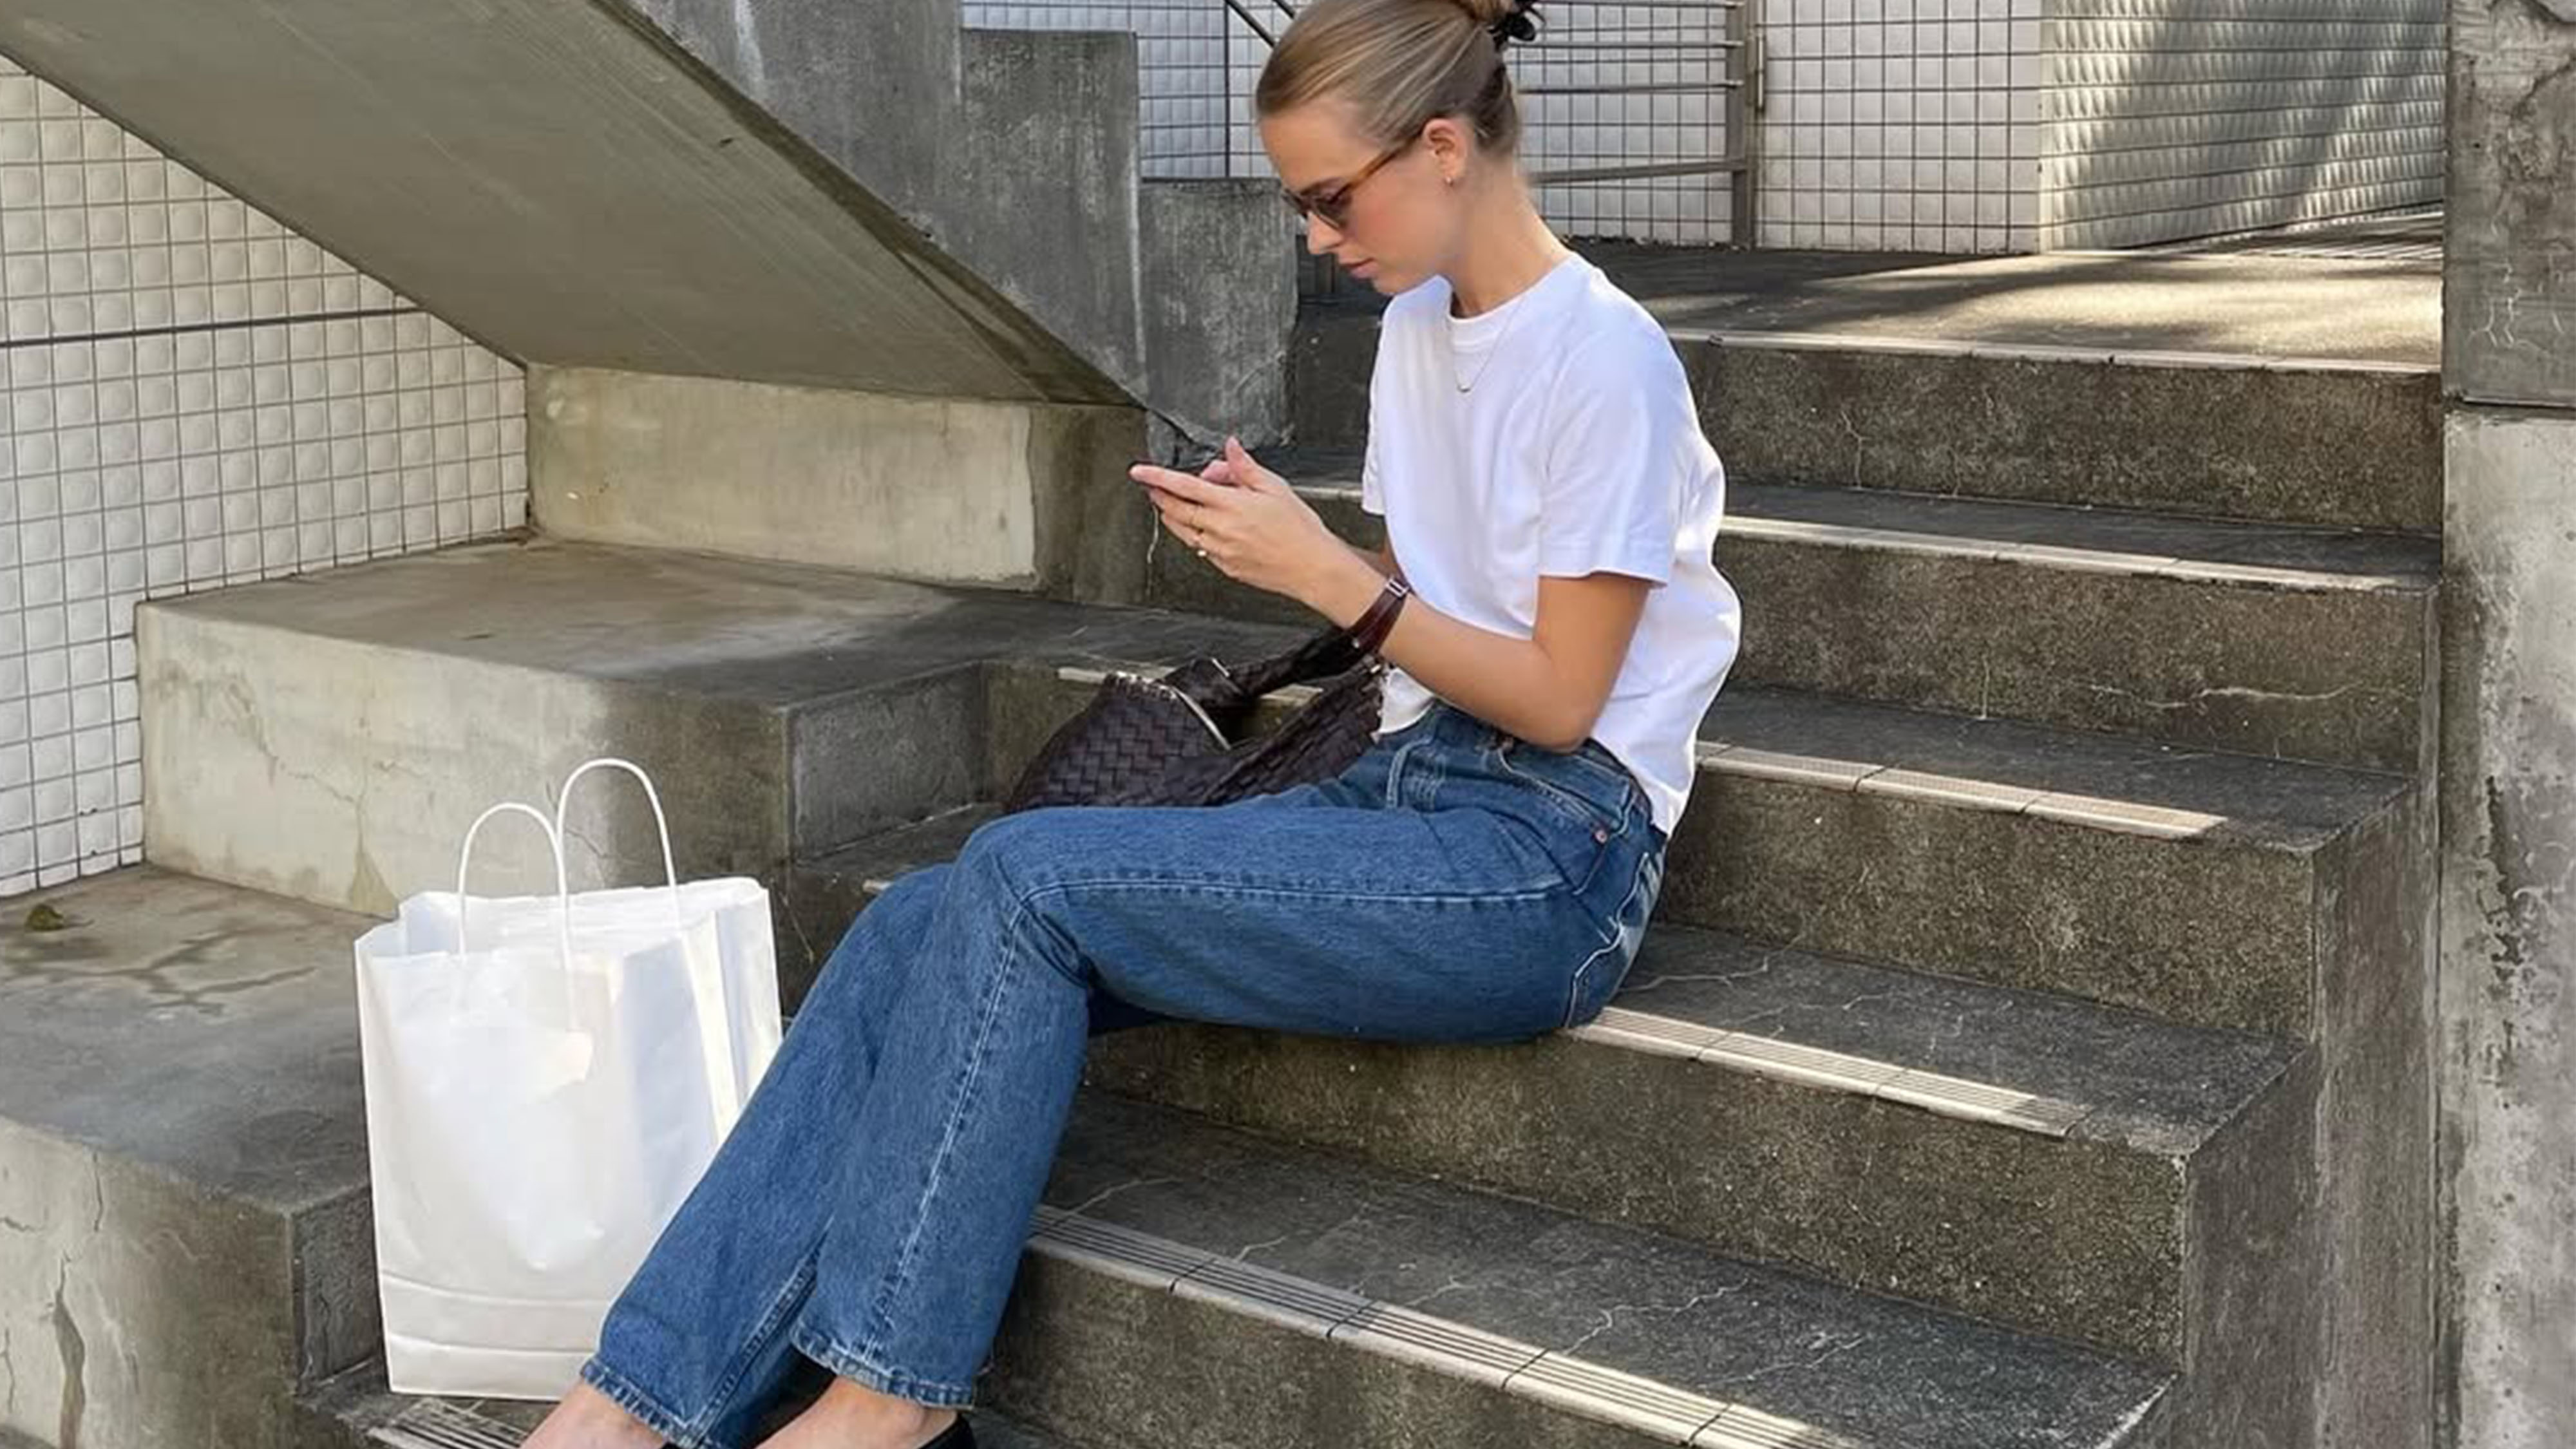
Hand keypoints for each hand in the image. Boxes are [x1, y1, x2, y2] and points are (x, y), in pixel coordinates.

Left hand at [1129, 437, 1349, 608]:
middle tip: (1152, 488)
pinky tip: (1203, 529)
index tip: (1140, 472)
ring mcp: (1221, 551)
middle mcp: (1221, 529)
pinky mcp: (1226, 567)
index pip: (1184, 486)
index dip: (1158, 477)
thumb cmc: (1300, 530)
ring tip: (1172, 506)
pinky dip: (1195, 535)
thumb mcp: (1276, 488)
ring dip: (1173, 517)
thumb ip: (1245, 468)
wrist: (1313, 568)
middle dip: (1160, 497)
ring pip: (1184, 532)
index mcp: (1232, 506)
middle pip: (1177, 510)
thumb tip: (1230, 449)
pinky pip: (1201, 549)